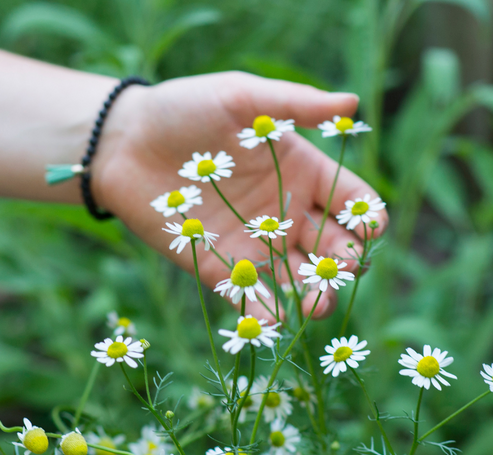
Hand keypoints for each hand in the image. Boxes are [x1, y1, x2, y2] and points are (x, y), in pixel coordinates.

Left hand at [91, 72, 387, 321]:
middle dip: (345, 264)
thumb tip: (351, 103)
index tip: (369, 228)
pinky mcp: (221, 270)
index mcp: (303, 171)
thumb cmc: (183, 109)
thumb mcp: (240, 96)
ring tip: (316, 304)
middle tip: (342, 271)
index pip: (352, 200)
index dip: (368, 217)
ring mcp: (257, 245)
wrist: (123, 142)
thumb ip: (293, 104)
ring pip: (300, 281)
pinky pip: (253, 299)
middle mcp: (287, 213)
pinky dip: (268, 314)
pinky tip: (277, 320)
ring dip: (315, 298)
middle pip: (334, 247)